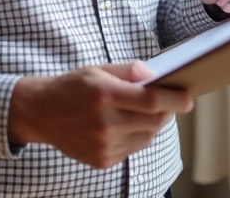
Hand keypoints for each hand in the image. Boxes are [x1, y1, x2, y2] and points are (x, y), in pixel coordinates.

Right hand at [8, 61, 192, 168]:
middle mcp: (104, 123)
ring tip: (150, 111)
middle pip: (154, 121)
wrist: (41, 114)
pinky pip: (133, 148)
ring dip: (155, 124)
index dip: (174, 99)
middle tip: (171, 101)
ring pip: (147, 137)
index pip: (151, 100)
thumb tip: (154, 76)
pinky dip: (139, 136)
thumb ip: (128, 70)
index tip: (188, 98)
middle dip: (168, 110)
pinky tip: (130, 125)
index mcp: (104, 95)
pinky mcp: (102, 160)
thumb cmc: (72, 87)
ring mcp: (103, 145)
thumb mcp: (98, 69)